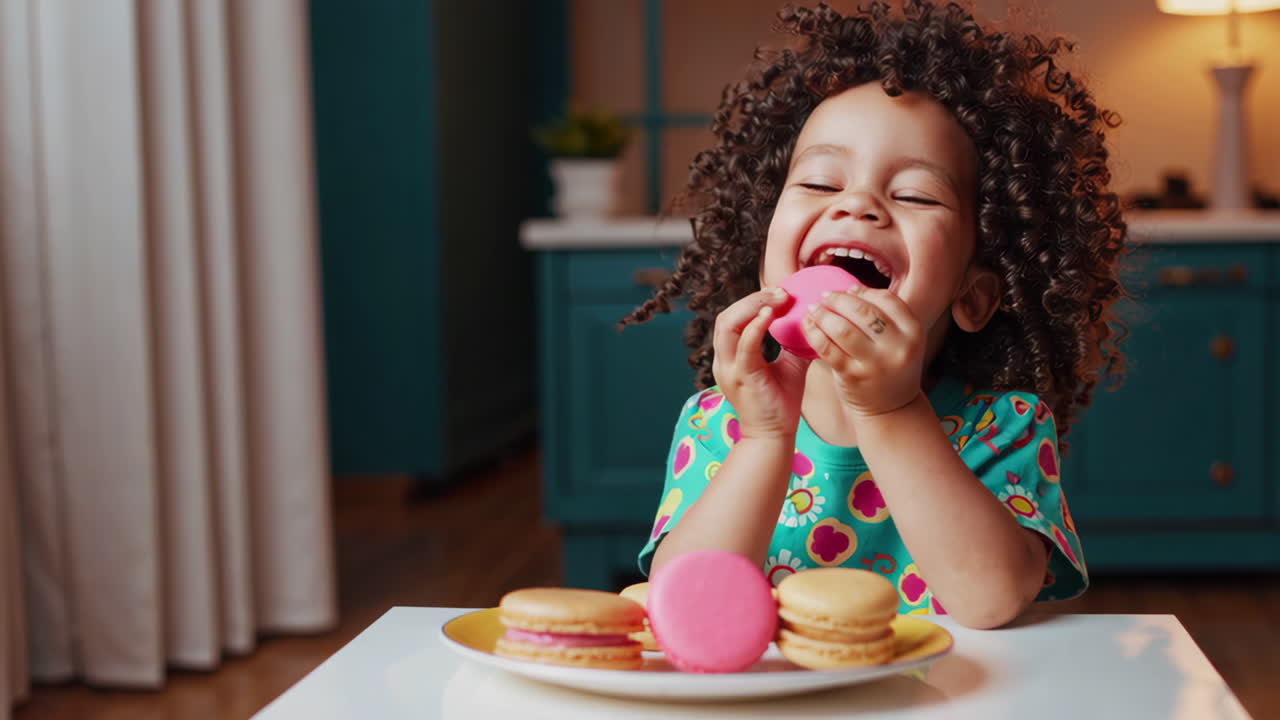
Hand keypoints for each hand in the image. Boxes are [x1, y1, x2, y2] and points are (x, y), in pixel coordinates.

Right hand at [711, 288, 812, 439]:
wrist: (775, 435)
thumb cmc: (780, 402)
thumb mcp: (789, 364)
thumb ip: (792, 342)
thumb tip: (811, 319)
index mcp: (731, 356)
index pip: (733, 318)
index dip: (753, 302)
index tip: (779, 293)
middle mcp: (724, 360)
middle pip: (725, 316)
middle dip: (752, 300)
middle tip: (780, 292)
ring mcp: (729, 369)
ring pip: (727, 325)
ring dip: (752, 307)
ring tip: (777, 300)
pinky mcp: (741, 377)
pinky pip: (743, 346)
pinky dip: (755, 327)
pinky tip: (771, 316)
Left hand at [801, 285, 923, 415]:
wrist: (892, 410)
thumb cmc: (890, 368)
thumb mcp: (901, 341)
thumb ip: (883, 317)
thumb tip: (850, 290)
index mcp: (914, 332)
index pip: (886, 299)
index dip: (864, 291)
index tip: (849, 291)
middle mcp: (898, 347)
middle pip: (863, 311)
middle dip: (839, 299)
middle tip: (825, 296)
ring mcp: (875, 363)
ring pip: (843, 328)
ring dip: (823, 314)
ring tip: (814, 310)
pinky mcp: (853, 376)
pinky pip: (828, 348)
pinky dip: (814, 333)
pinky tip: (808, 326)